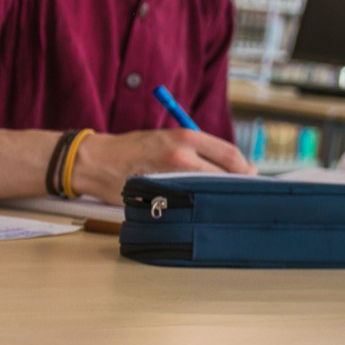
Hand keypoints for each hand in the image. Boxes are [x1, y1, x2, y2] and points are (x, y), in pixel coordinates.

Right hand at [72, 129, 254, 204]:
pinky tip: (199, 206)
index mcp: (186, 137)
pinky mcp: (157, 194)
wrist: (94, 160)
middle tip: (241, 191)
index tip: (250, 174)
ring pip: (208, 189)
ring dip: (219, 196)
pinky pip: (187, 201)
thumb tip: (231, 165)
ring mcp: (169, 176)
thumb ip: (197, 149)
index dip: (244, 167)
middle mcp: (181, 155)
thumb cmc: (134, 148)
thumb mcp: (168, 137)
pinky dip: (197, 204)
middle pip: (225, 174)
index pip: (230, 154)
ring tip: (223, 199)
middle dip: (237, 184)